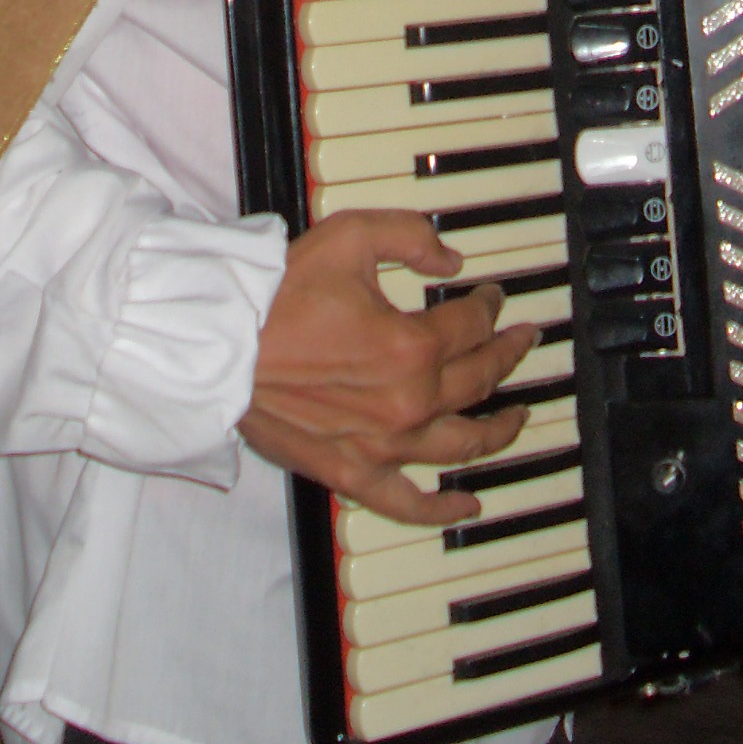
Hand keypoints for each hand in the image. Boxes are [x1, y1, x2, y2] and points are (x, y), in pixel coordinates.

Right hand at [239, 210, 537, 527]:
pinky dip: (443, 507)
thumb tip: (452, 261)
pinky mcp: (353, 474)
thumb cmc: (279, 293)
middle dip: (507, 356)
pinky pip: (411, 503)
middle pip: (478, 381)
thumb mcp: (351, 236)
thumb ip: (411, 237)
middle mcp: (408, 403)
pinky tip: (468, 503)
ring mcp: (383, 446)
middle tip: (521, 342)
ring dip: (498, 429)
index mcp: (411, 346)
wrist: (221, 346)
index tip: (490, 297)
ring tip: (517, 415)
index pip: (472, 326)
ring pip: (461, 445)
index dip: (489, 306)